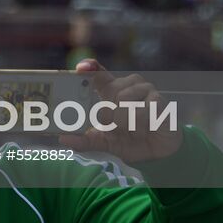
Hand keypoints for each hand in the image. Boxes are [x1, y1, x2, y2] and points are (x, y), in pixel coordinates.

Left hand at [58, 60, 182, 163]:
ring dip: (125, 121)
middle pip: (110, 92)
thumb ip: (84, 140)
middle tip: (119, 127)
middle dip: (110, 114)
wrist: (157, 154)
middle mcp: (128, 85)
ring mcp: (145, 90)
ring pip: (124, 101)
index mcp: (111, 91)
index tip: (80, 69)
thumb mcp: (104, 143)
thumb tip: (63, 138)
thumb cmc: (129, 141)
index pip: (98, 74)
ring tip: (134, 128)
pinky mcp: (159, 100)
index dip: (89, 68)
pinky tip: (145, 128)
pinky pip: (141, 111)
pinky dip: (139, 125)